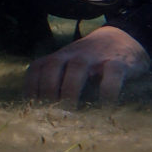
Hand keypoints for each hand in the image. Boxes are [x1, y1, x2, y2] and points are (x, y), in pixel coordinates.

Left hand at [24, 26, 150, 102]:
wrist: (121, 38)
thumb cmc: (89, 62)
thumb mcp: (68, 67)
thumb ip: (55, 82)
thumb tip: (40, 113)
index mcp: (58, 57)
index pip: (37, 67)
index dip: (31, 87)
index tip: (30, 107)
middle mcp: (73, 54)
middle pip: (53, 65)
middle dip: (48, 88)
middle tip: (50, 111)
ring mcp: (95, 56)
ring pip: (78, 67)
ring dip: (70, 89)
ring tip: (70, 111)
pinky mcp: (119, 61)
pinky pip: (112, 73)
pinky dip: (108, 89)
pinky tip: (105, 106)